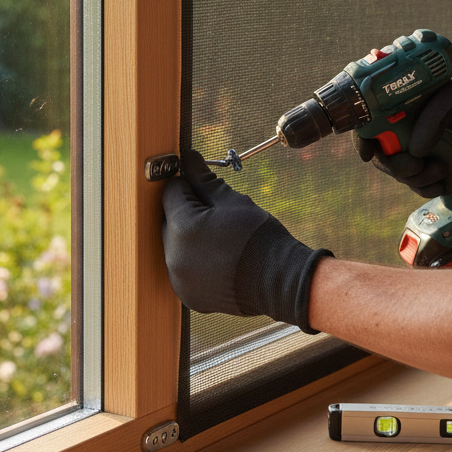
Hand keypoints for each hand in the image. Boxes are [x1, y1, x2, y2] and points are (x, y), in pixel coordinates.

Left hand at [161, 150, 330, 332]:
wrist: (282, 281)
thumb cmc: (259, 237)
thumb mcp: (232, 200)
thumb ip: (203, 179)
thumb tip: (188, 157)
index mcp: (182, 227)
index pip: (170, 193)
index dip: (187, 186)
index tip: (205, 188)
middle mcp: (173, 255)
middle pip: (169, 220)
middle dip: (186, 212)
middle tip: (215, 213)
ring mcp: (179, 278)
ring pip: (174, 246)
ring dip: (188, 238)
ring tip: (219, 238)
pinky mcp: (187, 294)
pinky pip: (182, 269)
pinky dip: (194, 262)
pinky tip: (217, 258)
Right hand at [355, 48, 451, 198]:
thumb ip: (434, 119)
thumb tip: (414, 152)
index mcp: (397, 108)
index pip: (367, 126)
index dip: (362, 142)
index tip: (369, 156)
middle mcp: (401, 128)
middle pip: (381, 157)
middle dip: (396, 168)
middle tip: (417, 166)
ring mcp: (416, 145)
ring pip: (400, 173)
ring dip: (416, 180)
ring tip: (441, 170)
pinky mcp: (430, 160)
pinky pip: (418, 182)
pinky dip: (426, 188)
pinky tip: (442, 184)